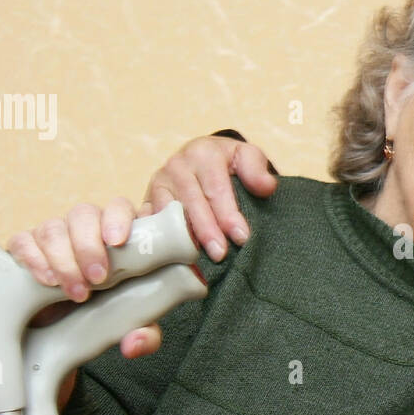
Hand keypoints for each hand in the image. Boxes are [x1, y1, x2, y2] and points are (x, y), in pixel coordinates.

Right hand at [7, 198, 161, 407]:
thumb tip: (134, 345)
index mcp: (117, 234)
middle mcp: (84, 228)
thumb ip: (143, 334)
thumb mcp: (130, 325)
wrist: (60, 329)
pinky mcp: (24, 248)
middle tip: (97, 278)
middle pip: (84, 214)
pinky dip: (34, 259)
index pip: (118, 207)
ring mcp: (53, 235)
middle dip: (89, 245)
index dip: (118, 218)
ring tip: (75, 291)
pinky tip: (46, 280)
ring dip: (64, 260)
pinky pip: (23, 242)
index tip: (117, 242)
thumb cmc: (105, 314)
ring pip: (54, 229)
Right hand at [140, 135, 277, 259]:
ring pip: (167, 213)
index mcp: (203, 153)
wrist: (200, 157)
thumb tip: (266, 187)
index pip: (216, 188)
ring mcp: (158, 184)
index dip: (228, 214)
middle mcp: (177, 166)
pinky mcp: (147, 201)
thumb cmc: (227, 163)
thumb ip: (257, 169)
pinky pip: (149, 222)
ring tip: (197, 260)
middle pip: (191, 202)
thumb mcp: (246, 156)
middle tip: (220, 254)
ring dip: (182, 238)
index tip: (241, 237)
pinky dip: (158, 240)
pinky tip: (171, 259)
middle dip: (206, 230)